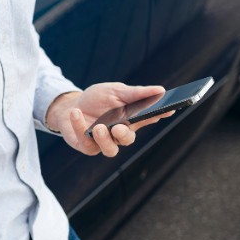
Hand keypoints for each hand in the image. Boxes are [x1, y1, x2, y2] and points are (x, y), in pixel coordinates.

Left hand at [48, 83, 166, 158]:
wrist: (70, 106)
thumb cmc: (97, 99)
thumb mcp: (115, 91)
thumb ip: (135, 93)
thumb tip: (161, 90)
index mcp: (131, 119)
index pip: (149, 118)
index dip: (160, 115)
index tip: (169, 109)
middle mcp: (119, 133)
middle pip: (128, 139)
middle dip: (124, 134)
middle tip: (118, 127)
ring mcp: (103, 142)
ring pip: (110, 149)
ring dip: (104, 139)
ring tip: (98, 127)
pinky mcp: (86, 145)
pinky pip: (86, 143)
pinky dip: (79, 126)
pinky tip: (76, 113)